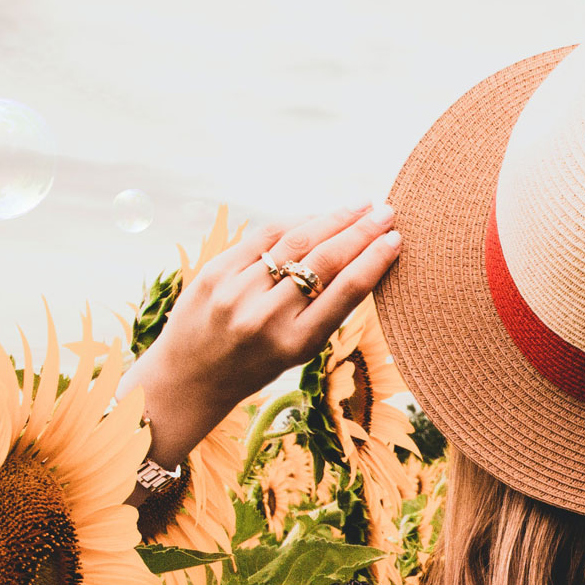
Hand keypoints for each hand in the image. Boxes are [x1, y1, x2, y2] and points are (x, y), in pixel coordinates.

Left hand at [130, 204, 400, 460]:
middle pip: (325, 259)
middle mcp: (266, 317)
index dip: (375, 260)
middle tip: (387, 212)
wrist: (188, 378)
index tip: (396, 239)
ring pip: (295, 240)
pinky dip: (295, 221)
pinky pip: (264, 236)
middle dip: (361, 231)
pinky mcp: (214, 271)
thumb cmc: (254, 365)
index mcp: (296, 344)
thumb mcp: (298, 351)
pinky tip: (318, 216)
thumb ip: (325, 309)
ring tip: (359, 206)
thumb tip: (363, 255)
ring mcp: (236, 291)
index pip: (346, 292)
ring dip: (333, 218)